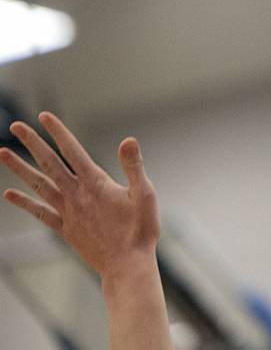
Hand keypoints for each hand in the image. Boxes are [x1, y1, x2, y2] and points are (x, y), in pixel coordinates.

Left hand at [1, 113, 159, 278]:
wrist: (126, 265)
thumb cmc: (140, 230)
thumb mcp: (144, 194)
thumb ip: (133, 166)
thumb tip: (128, 140)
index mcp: (96, 183)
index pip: (72, 151)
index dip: (58, 132)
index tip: (44, 117)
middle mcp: (76, 195)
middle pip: (49, 164)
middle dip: (32, 144)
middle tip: (16, 127)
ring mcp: (67, 212)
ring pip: (39, 185)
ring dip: (20, 168)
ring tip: (3, 154)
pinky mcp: (65, 229)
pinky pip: (40, 212)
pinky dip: (24, 202)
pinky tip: (10, 194)